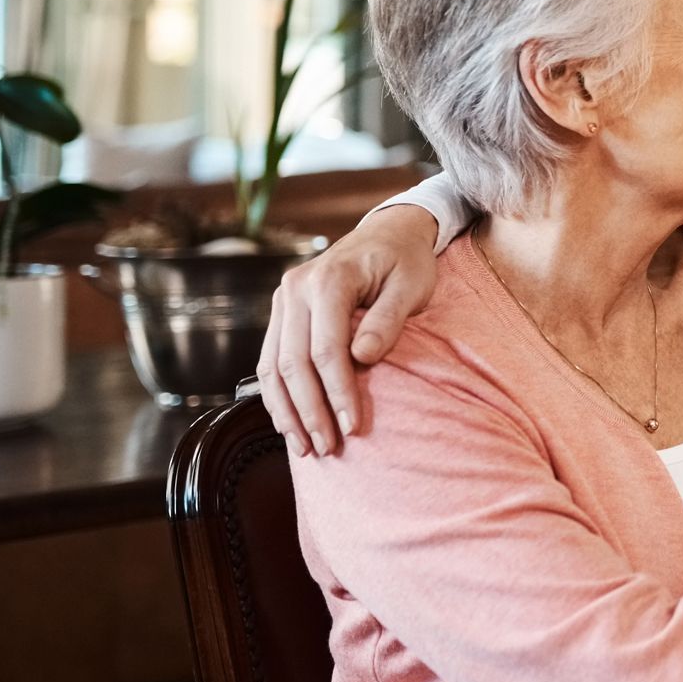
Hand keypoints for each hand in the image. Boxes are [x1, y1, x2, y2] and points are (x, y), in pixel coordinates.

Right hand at [257, 204, 439, 456]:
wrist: (388, 233)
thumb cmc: (406, 260)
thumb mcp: (412, 284)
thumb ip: (388, 319)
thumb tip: (363, 358)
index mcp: (329, 279)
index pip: (326, 348)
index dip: (338, 391)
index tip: (353, 425)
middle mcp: (296, 289)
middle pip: (293, 362)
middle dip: (310, 410)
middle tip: (328, 448)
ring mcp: (284, 301)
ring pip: (273, 366)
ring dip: (287, 411)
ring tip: (306, 448)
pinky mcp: (282, 313)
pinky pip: (270, 360)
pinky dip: (278, 396)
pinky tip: (291, 423)